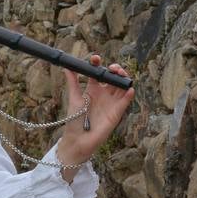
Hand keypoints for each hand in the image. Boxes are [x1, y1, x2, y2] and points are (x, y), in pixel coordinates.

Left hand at [54, 56, 134, 181]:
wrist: (79, 139)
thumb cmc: (74, 120)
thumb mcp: (74, 98)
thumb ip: (73, 82)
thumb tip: (67, 66)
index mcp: (93, 89)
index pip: (99, 73)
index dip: (98, 64)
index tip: (95, 58)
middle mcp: (104, 94)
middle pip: (114, 77)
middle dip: (115, 69)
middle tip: (112, 68)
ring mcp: (112, 102)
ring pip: (122, 86)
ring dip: (123, 78)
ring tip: (120, 74)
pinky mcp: (118, 112)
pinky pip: (126, 100)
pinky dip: (129, 93)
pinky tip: (128, 88)